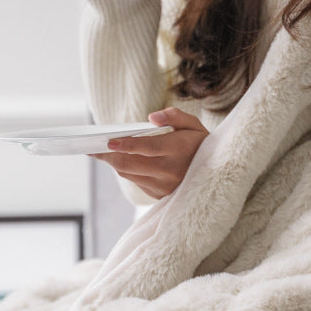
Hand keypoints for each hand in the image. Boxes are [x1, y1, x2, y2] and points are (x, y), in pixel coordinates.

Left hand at [89, 108, 209, 199]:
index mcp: (180, 150)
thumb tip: (151, 118)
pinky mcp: (161, 195)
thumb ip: (175, 116)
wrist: (218, 175)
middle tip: (92, 147)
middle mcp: (171, 171)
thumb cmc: (202, 145)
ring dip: (115, 162)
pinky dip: (128, 170)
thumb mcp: (195, 125)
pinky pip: (137, 182)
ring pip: (130, 174)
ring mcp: (165, 186)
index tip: (109, 141)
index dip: (127, 145)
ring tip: (104, 152)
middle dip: (108, 155)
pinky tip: (122, 161)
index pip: (148, 148)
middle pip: (130, 164)